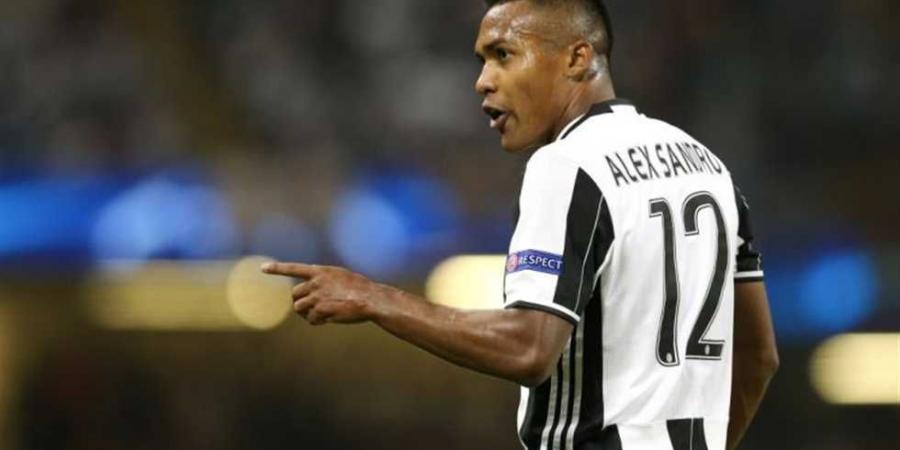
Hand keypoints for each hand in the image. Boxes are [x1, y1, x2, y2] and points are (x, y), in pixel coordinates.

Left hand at [261, 262, 385, 324]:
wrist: (370, 299)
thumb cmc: (360, 289)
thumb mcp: (341, 276)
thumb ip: (324, 278)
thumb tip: (311, 279)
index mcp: (321, 271)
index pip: (294, 268)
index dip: (278, 269)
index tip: (263, 268)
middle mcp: (316, 282)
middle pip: (294, 294)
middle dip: (300, 302)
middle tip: (312, 308)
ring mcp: (317, 296)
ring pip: (299, 308)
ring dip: (307, 313)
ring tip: (320, 315)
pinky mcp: (321, 309)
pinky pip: (311, 319)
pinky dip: (317, 321)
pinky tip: (328, 319)